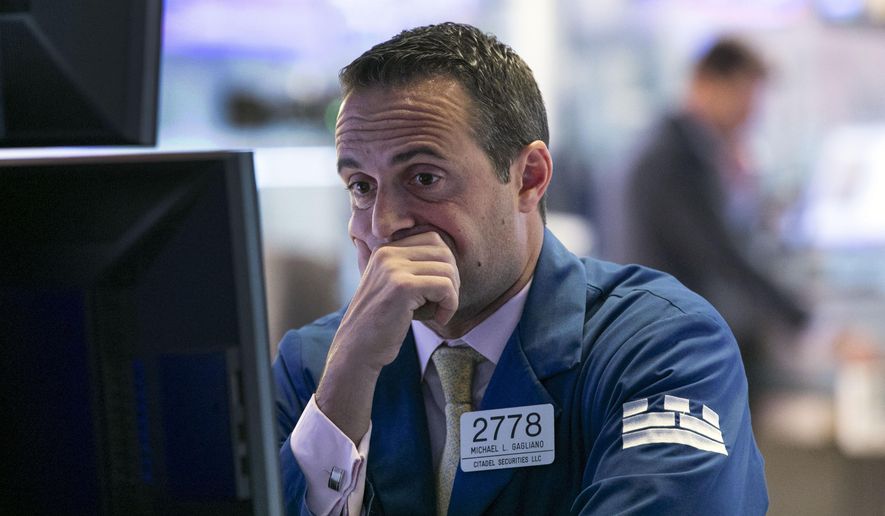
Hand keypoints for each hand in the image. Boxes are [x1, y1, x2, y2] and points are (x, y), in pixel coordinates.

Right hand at [316, 231, 459, 439]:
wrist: (357, 350)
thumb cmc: (381, 323)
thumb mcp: (391, 286)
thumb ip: (411, 267)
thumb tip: (447, 253)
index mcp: (386, 249)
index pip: (433, 239)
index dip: (444, 264)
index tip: (438, 290)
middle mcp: (388, 253)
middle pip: (444, 251)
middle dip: (452, 278)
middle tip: (444, 302)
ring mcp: (393, 268)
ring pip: (448, 270)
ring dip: (452, 294)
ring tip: (440, 311)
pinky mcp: (402, 287)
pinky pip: (445, 287)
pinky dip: (450, 305)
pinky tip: (439, 318)